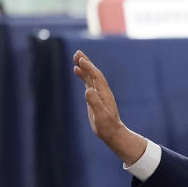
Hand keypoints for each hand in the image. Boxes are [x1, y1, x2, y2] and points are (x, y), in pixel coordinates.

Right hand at [72, 50, 147, 164]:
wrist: (112, 133)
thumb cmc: (107, 126)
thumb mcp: (101, 116)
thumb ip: (95, 103)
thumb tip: (88, 90)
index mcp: (104, 94)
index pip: (96, 77)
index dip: (89, 68)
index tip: (81, 60)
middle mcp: (102, 91)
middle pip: (94, 73)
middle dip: (86, 63)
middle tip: (77, 53)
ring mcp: (98, 94)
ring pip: (90, 77)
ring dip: (84, 67)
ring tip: (75, 57)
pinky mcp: (94, 98)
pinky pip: (88, 83)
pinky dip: (83, 76)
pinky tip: (77, 71)